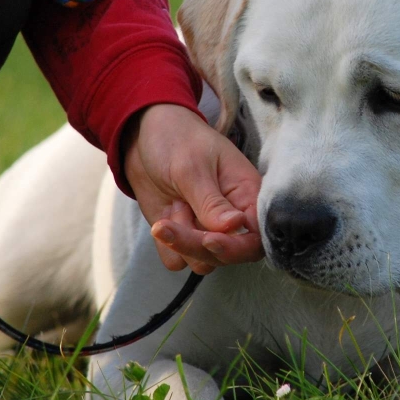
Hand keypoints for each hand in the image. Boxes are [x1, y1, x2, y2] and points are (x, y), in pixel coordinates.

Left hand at [123, 104, 263, 274]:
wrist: (143, 137)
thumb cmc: (177, 140)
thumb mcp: (192, 167)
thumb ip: (212, 202)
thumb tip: (236, 226)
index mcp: (246, 195)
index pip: (256, 238)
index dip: (236, 247)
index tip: (209, 240)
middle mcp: (231, 219)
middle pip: (227, 255)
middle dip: (198, 244)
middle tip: (171, 220)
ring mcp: (206, 230)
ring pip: (202, 262)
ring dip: (181, 242)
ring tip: (173, 206)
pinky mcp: (183, 238)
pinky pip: (177, 262)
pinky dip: (166, 246)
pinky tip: (163, 218)